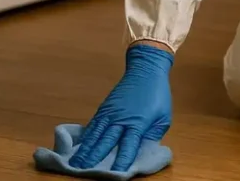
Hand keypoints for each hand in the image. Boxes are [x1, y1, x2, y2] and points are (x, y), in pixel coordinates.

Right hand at [69, 43, 173, 171]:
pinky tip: (79, 146)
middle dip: (94, 158)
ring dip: (85, 149)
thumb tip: (143, 151)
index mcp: (138, 123)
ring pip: (95, 134)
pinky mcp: (104, 107)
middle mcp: (121, 119)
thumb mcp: (164, 118)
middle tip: (83, 171)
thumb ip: (153, 136)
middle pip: (106, 141)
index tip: (114, 174)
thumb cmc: (158, 95)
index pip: (128, 146)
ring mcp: (110, 112)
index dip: (121, 161)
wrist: (146, 69)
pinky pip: (93, 125)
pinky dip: (86, 137)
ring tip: (75, 163)